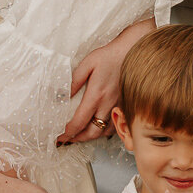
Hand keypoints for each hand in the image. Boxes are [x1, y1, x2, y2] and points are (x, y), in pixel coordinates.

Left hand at [57, 17, 155, 144]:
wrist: (133, 52)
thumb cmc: (110, 56)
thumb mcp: (87, 64)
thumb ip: (74, 81)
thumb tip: (61, 95)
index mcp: (96, 95)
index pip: (79, 121)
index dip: (68, 132)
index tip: (60, 136)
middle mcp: (108, 105)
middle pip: (92, 132)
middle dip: (78, 139)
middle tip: (68, 139)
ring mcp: (119, 108)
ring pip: (104, 132)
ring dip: (91, 137)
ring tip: (80, 136)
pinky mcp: (126, 107)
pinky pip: (115, 127)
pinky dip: (105, 132)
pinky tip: (98, 128)